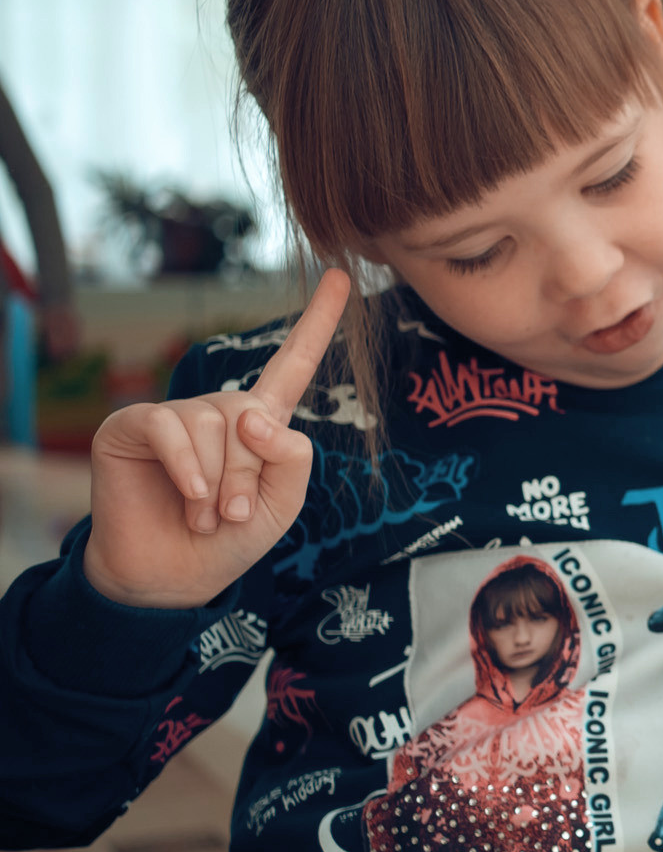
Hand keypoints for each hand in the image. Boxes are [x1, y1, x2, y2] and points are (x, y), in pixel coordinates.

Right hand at [83, 269, 349, 609]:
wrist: (173, 575)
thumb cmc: (230, 539)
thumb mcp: (284, 505)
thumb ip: (291, 459)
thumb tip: (254, 416)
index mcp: (261, 422)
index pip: (294, 364)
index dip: (318, 322)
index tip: (341, 276)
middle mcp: (219, 410)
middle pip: (255, 417)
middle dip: (249, 476)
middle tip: (231, 515)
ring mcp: (174, 414)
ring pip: (216, 426)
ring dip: (218, 483)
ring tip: (205, 515)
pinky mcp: (132, 425)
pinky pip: (171, 428)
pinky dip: (187, 466)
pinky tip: (190, 496)